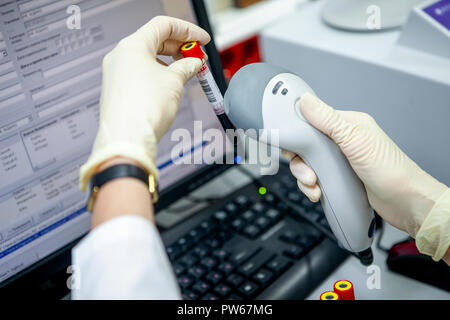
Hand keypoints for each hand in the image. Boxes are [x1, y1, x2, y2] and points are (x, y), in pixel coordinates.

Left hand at [79, 16, 209, 189]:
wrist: (127, 139)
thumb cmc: (143, 110)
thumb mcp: (174, 82)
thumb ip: (186, 67)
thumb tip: (193, 63)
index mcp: (132, 46)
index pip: (163, 25)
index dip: (187, 30)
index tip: (201, 39)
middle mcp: (121, 56)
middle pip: (155, 40)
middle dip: (180, 47)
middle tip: (198, 57)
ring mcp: (117, 72)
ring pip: (148, 58)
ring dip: (170, 62)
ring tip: (188, 72)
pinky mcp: (118, 88)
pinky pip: (141, 73)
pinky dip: (158, 73)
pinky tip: (172, 83)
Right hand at [283, 93, 447, 239]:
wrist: (405, 203)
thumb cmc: (390, 170)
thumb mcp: (355, 140)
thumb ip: (328, 120)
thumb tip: (306, 100)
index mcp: (347, 125)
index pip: (312, 120)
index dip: (297, 131)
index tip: (287, 142)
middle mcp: (342, 142)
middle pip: (306, 146)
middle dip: (300, 161)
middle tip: (307, 172)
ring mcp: (340, 161)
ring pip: (308, 164)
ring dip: (305, 177)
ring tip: (313, 185)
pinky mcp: (338, 179)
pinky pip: (315, 179)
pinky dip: (311, 187)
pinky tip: (318, 192)